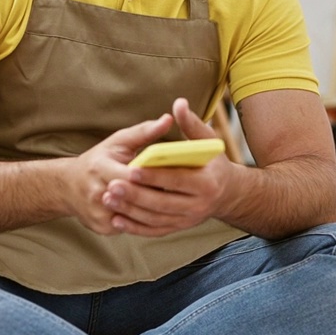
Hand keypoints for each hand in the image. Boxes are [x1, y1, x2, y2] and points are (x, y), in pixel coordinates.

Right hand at [67, 112, 173, 234]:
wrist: (68, 186)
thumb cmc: (99, 158)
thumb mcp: (118, 142)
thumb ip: (144, 131)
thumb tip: (168, 119)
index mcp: (99, 168)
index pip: (130, 176)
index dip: (151, 177)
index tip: (175, 175)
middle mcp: (96, 193)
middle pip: (134, 198)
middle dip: (155, 195)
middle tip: (180, 193)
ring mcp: (98, 214)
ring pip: (134, 216)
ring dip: (153, 211)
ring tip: (173, 204)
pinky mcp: (102, 228)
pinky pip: (130, 226)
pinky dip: (144, 221)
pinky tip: (159, 216)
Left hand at [102, 98, 232, 236]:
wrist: (227, 193)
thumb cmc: (213, 162)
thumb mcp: (208, 141)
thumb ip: (191, 123)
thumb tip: (178, 103)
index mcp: (207, 182)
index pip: (177, 180)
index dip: (154, 176)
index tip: (131, 169)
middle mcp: (199, 205)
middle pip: (162, 202)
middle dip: (135, 195)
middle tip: (110, 186)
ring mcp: (188, 220)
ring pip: (155, 218)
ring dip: (130, 211)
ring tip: (108, 199)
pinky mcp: (179, 227)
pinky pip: (155, 230)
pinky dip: (135, 227)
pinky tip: (116, 219)